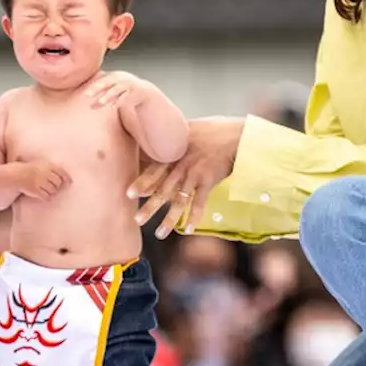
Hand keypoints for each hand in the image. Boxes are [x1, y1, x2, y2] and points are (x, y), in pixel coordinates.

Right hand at [14, 160, 70, 199]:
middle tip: (52, 187)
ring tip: (46, 191)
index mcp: (46, 165)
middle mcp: (44, 173)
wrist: (16, 175)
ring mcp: (40, 181)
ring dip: (51, 192)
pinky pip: (46, 196)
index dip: (66, 178)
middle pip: (57, 182)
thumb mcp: (40, 165)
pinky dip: (46, 198)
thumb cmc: (28, 170)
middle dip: (56, 186)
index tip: (69, 183)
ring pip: (53, 190)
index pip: (61, 172)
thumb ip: (51, 169)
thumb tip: (65, 179)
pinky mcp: (35, 189)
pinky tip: (44, 197)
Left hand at [84, 71, 152, 110]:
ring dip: (108, 95)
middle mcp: (119, 78)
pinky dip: (120, 101)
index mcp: (112, 76)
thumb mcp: (111, 87)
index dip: (91, 87)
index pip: (99, 80)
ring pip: (116, 89)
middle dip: (96, 88)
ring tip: (100, 102)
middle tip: (87, 96)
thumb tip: (83, 97)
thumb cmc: (123, 90)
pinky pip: (126, 96)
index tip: (83, 95)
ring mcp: (127, 84)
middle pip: (106, 82)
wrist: (142, 91)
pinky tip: (113, 106)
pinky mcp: (135, 91)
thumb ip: (100, 91)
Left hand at [129, 117, 245, 236]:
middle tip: (136, 221)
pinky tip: (188, 231)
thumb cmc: (211, 132)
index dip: (141, 183)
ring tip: (159, 234)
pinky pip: (199, 203)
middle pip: (162, 189)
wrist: (236, 136)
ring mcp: (195, 174)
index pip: (153, 170)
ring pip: (179, 201)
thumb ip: (170, 143)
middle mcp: (181, 165)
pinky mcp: (209, 182)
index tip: (128, 195)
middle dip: (149, 207)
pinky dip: (194, 218)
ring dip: (169, 219)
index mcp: (173, 153)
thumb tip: (153, 148)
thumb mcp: (186, 132)